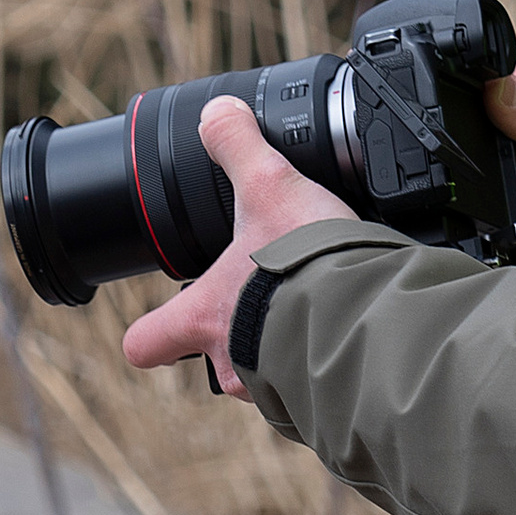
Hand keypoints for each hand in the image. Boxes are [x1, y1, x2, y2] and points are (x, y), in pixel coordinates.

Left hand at [118, 96, 349, 391]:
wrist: (370, 316)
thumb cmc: (305, 264)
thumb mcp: (269, 186)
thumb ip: (239, 147)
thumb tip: (219, 115)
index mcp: (205, 317)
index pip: (145, 344)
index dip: (149, 334)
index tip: (161, 321)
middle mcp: (233, 365)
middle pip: (214, 363)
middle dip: (236, 335)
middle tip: (261, 302)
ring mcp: (276, 390)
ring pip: (265, 379)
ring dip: (282, 351)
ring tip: (314, 312)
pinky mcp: (321, 399)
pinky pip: (313, 388)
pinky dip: (326, 361)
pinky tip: (348, 328)